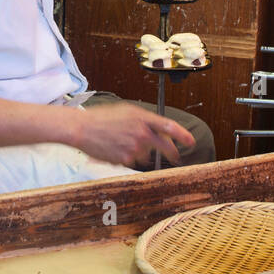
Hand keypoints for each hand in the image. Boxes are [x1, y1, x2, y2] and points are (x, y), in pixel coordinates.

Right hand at [75, 102, 194, 167]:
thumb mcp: (127, 112)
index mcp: (143, 118)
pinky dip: (127, 156)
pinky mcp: (126, 159)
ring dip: (139, 151)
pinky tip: (114, 148)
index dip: (183, 135)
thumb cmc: (102, 118)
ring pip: (146, 155)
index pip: (169, 126)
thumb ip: (145, 120)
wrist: (82, 128)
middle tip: (176, 156)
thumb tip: (159, 130)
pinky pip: (132, 160)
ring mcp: (134, 147)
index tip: (191, 141)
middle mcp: (141, 133)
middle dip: (173, 153)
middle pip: (165, 146)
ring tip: (121, 141)